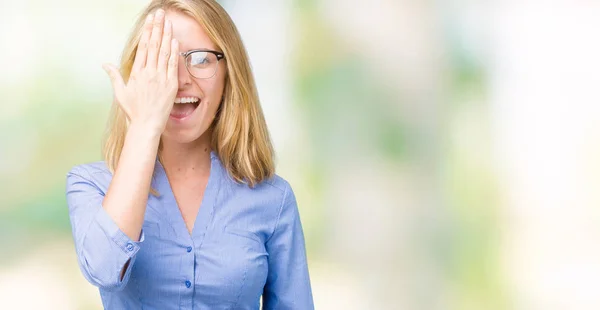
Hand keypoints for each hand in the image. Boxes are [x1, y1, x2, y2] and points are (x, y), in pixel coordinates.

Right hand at [102, 9, 178, 133]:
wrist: (147, 124)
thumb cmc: (134, 110)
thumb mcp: (120, 92)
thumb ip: (114, 76)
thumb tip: (105, 64)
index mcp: (137, 72)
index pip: (143, 47)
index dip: (147, 31)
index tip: (149, 20)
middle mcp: (149, 73)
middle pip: (154, 45)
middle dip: (157, 27)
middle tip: (160, 13)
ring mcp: (161, 78)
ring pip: (164, 52)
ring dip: (167, 35)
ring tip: (168, 22)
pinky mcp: (171, 85)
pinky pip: (173, 65)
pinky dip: (174, 52)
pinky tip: (175, 41)